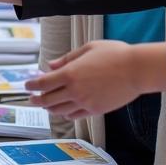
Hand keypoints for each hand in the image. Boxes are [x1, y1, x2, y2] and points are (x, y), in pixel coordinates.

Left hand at [26, 40, 165, 118]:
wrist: (137, 70)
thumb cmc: (114, 54)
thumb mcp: (88, 48)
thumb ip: (67, 59)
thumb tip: (51, 66)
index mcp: (70, 73)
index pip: (43, 83)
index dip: (32, 85)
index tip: (27, 85)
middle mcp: (75, 90)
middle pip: (47, 100)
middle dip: (36, 99)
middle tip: (31, 98)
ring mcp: (85, 102)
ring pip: (59, 111)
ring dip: (50, 108)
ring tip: (46, 104)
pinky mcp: (96, 110)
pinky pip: (75, 115)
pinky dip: (66, 114)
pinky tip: (64, 110)